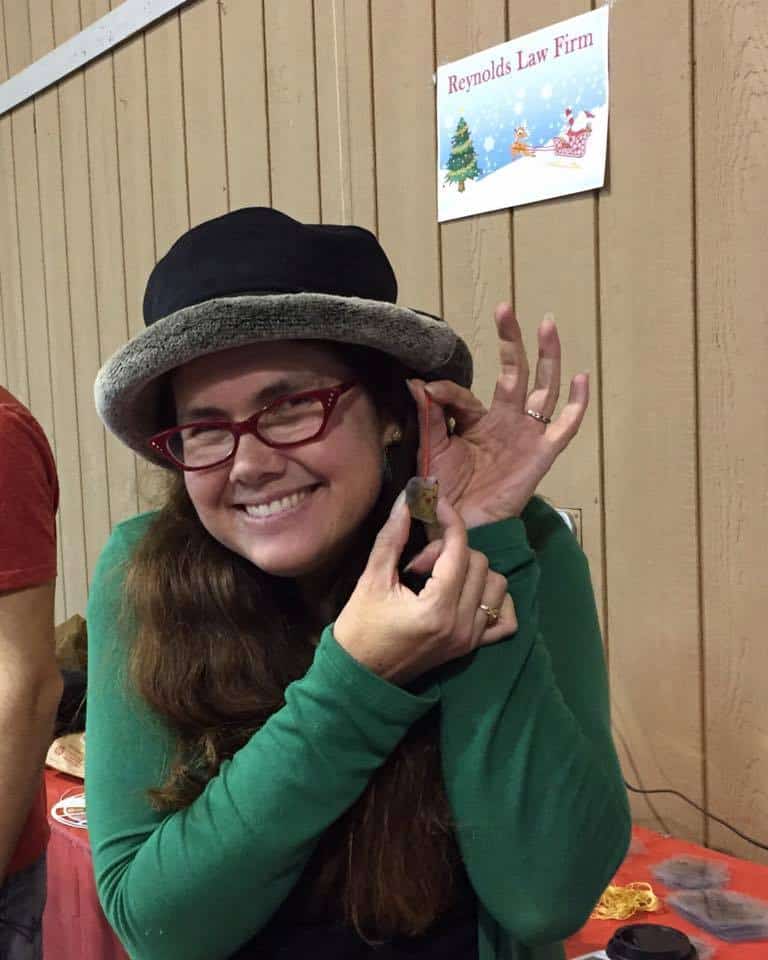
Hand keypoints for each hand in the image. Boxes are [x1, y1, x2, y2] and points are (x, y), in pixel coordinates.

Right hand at [333, 494, 515, 686]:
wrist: (360, 676)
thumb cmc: (360, 628)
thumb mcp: (371, 580)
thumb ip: (392, 537)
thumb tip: (408, 499)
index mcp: (436, 608)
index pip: (458, 549)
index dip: (449, 520)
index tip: (435, 504)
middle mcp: (461, 624)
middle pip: (478, 562)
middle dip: (450, 551)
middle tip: (418, 563)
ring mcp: (470, 638)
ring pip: (496, 584)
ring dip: (472, 571)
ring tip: (439, 579)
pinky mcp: (472, 648)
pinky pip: (504, 618)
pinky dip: (494, 600)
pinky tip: (468, 593)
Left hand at [407, 303, 588, 527]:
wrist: (459, 527)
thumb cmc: (443, 492)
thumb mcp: (431, 449)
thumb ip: (428, 416)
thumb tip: (415, 383)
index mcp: (475, 422)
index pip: (464, 394)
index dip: (445, 391)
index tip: (424, 390)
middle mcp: (504, 423)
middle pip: (514, 372)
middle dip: (512, 340)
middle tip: (506, 309)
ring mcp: (525, 435)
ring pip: (542, 388)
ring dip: (546, 356)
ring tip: (547, 324)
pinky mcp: (541, 453)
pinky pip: (564, 426)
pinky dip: (576, 403)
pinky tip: (581, 377)